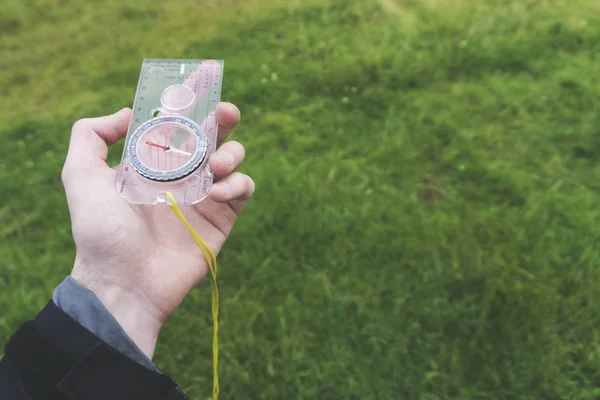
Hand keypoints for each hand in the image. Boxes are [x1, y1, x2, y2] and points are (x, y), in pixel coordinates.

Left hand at [60, 103, 253, 357]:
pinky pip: (243, 189)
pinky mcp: (221, 218)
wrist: (125, 282)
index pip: (174, 123)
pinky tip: (219, 191)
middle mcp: (180, 174)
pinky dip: (239, 182)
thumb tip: (129, 113)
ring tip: (216, 166)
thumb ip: (90, 135)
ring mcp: (203, 195)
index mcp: (151, 161)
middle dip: (222, 118)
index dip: (189, 101)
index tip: (201, 82)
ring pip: (232, 158)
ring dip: (232, 152)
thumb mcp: (80, 176)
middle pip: (210, 135)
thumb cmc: (101, 231)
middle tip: (227, 112)